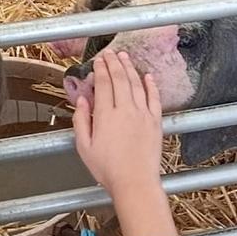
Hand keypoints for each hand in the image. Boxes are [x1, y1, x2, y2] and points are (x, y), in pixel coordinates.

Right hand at [72, 50, 178, 235]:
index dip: (100, 70)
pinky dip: (151, 85)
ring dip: (130, 68)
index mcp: (105, 115)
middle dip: (114, 63)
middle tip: (110, 53)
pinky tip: (148, 75)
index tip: (98, 61)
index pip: (103, 84)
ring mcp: (142, 114)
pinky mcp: (155, 122)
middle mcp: (125, 110)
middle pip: (120, 79)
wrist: (135, 182)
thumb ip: (81, 120)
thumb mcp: (84, 147)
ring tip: (125, 57)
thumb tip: (82, 100)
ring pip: (136, 84)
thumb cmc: (107, 169)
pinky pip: (154, 98)